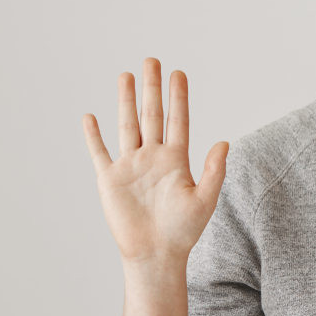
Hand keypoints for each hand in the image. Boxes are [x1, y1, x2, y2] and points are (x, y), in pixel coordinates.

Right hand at [82, 58, 228, 264]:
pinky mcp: (110, 180)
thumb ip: (214, 170)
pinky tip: (90, 117)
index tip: (178, 73)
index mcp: (176, 160)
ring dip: (126, 101)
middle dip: (152, 88)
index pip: (177, 120)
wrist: (156, 255)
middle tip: (152, 60)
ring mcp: (130, 166)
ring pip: (127, 126)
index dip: (178, 97)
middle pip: (152, 115)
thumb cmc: (183, 231)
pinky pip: (100, 152)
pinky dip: (93, 136)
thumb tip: (224, 142)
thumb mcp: (205, 199)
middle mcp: (153, 158)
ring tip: (126, 76)